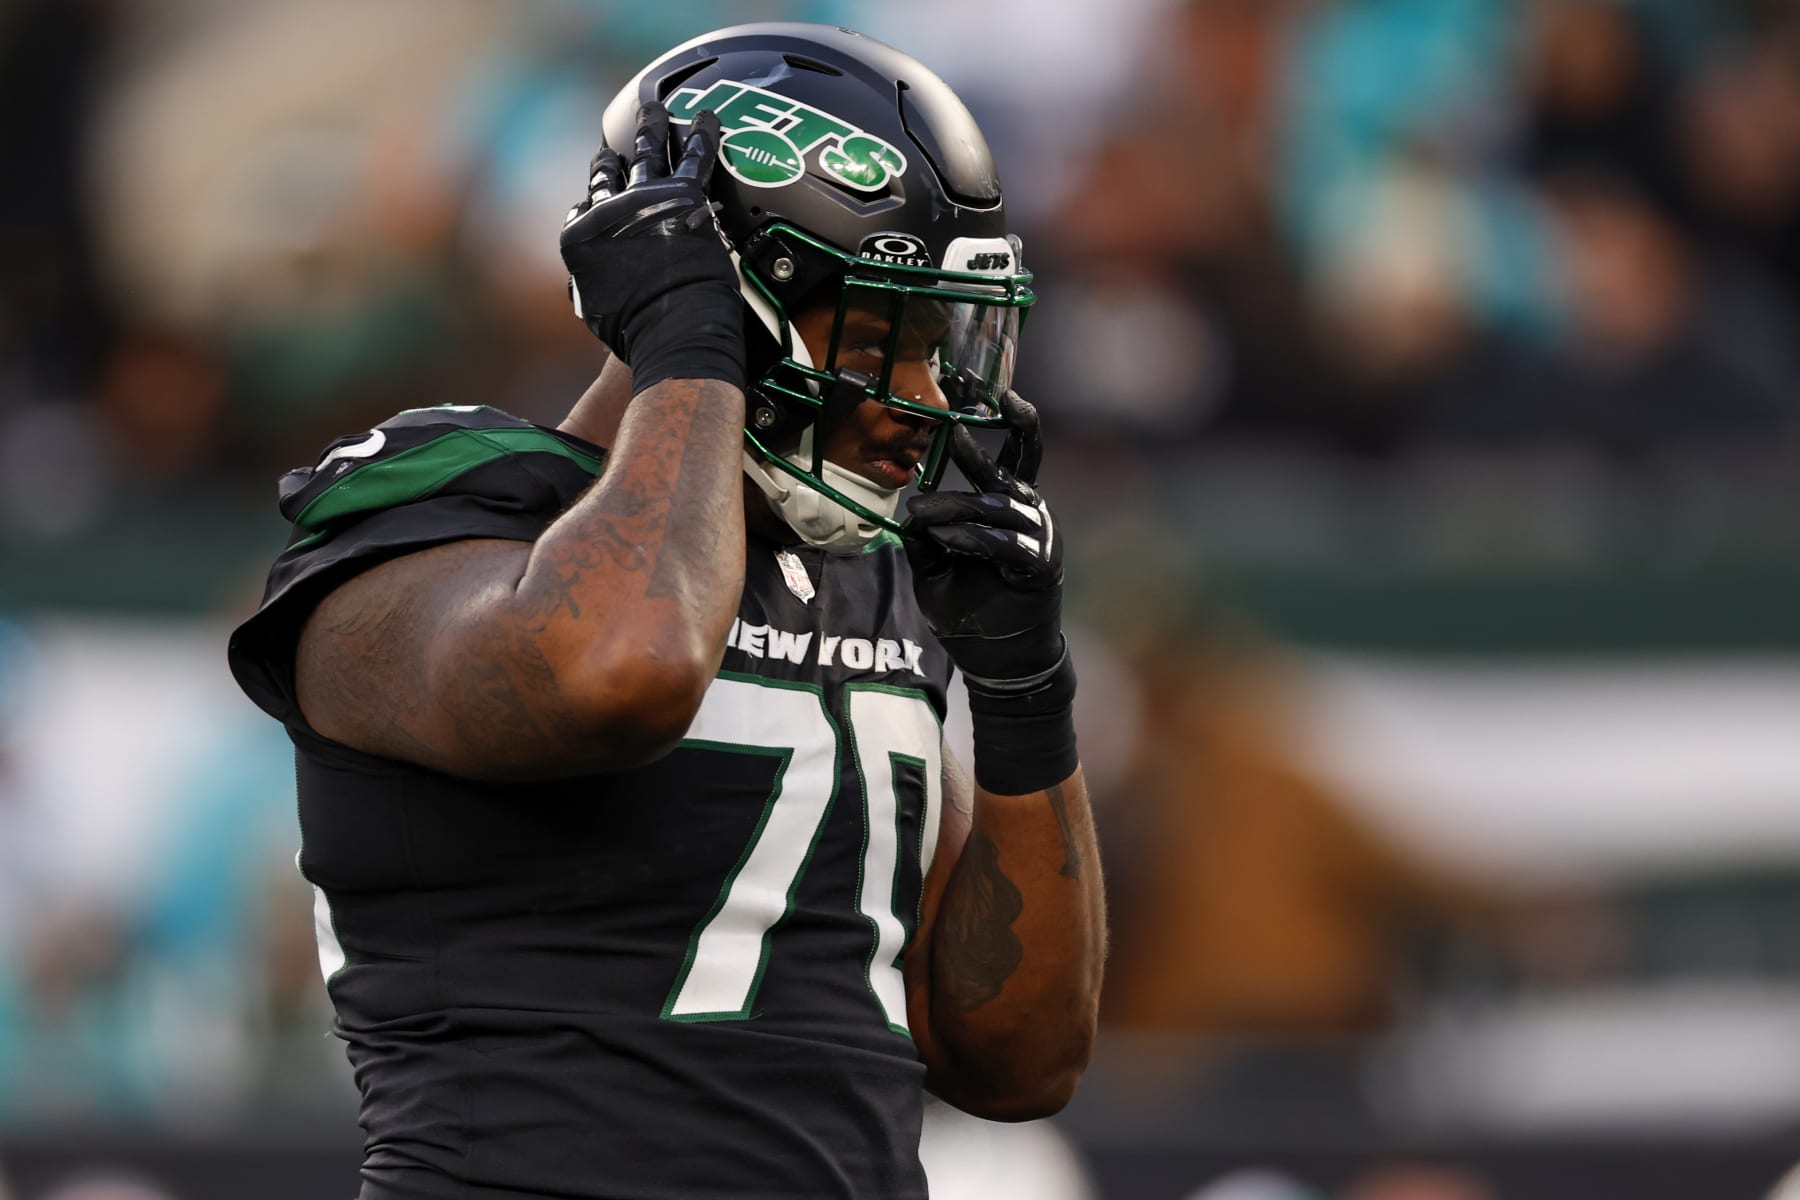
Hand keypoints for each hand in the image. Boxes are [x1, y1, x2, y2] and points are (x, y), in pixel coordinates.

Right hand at [559, 102, 741, 386]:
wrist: (669, 326)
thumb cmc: (634, 332)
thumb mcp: (594, 312)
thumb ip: (588, 287)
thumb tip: (586, 281)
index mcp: (582, 237)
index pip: (585, 209)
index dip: (594, 200)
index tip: (598, 193)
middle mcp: (609, 210)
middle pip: (608, 175)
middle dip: (609, 158)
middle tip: (611, 143)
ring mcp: (646, 198)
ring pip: (647, 153)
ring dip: (650, 128)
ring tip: (653, 109)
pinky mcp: (683, 196)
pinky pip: (694, 157)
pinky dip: (701, 135)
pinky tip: (707, 117)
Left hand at [903, 392, 1064, 687]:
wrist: (998, 658)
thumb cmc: (971, 608)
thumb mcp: (935, 566)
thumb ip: (925, 535)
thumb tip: (905, 510)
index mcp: (1010, 501)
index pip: (1015, 449)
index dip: (1008, 416)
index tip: (988, 388)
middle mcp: (1030, 510)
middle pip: (1010, 464)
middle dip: (980, 441)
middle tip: (953, 419)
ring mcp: (1039, 536)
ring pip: (994, 507)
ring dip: (954, 507)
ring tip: (920, 512)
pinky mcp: (1040, 565)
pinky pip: (1004, 543)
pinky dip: (973, 539)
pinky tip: (948, 537)